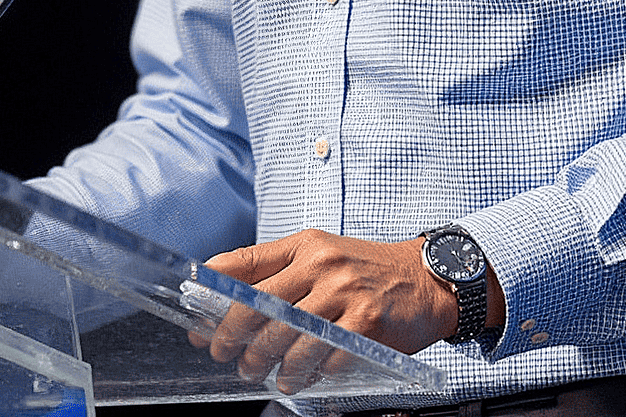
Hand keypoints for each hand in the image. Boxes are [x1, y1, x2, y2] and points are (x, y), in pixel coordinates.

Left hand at [189, 231, 461, 394]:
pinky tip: (302, 378)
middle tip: (226, 355)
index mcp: (305, 246)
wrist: (427, 279)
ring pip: (289, 337)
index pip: (245, 263)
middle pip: (259, 306)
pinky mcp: (367, 323)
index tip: (198, 317)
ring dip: (268, 363)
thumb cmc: (367, 271)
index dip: (214, 293)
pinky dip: (309, 373)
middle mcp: (322, 265)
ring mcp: (346, 293)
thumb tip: (229, 306)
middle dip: (234, 338)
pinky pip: (326, 357)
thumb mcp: (323, 256)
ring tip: (263, 374)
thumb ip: (280, 275)